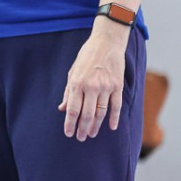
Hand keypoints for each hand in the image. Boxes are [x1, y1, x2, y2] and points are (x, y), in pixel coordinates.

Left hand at [56, 25, 128, 140]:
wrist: (107, 42)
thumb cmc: (86, 57)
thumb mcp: (72, 72)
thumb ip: (68, 92)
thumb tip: (63, 109)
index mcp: (77, 83)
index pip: (73, 109)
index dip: (70, 124)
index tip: (69, 134)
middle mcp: (91, 87)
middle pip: (87, 114)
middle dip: (83, 128)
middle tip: (81, 138)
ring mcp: (106, 87)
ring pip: (101, 112)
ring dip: (96, 125)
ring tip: (91, 134)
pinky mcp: (118, 86)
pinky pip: (116, 106)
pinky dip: (114, 118)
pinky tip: (112, 127)